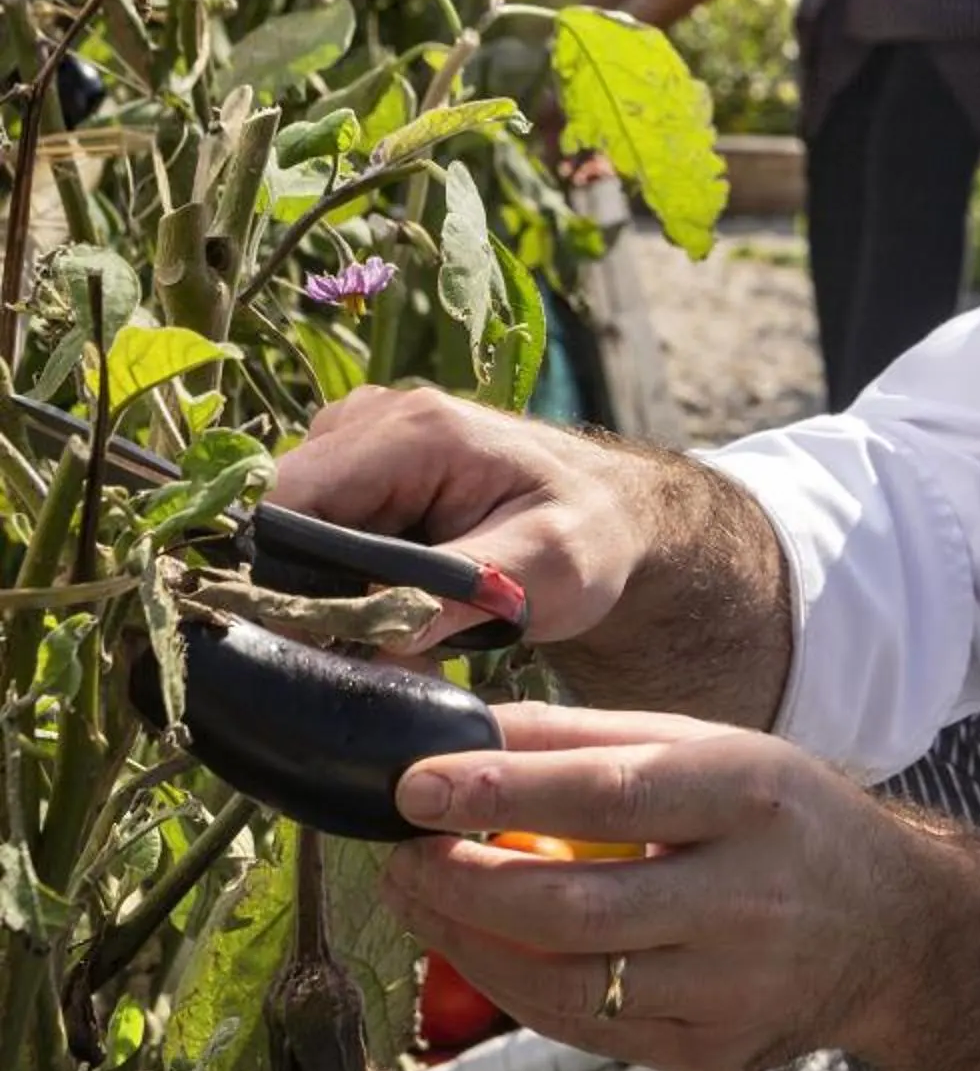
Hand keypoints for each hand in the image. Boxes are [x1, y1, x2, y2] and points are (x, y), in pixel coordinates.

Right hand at [269, 388, 654, 654]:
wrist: (611, 517)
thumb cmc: (587, 535)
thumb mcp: (542, 570)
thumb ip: (459, 595)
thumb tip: (375, 639)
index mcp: (415, 430)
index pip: (292, 497)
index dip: (277, 575)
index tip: (303, 641)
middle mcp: (376, 419)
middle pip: (280, 511)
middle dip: (299, 588)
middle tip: (352, 651)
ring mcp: (363, 439)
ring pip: (291, 524)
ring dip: (321, 585)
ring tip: (382, 630)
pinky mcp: (362, 470)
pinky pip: (314, 526)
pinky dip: (335, 574)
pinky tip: (383, 605)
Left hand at [383, 703, 920, 1070]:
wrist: (892, 925)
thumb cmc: (780, 814)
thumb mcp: (709, 746)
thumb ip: (587, 736)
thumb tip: (465, 730)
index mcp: (750, 796)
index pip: (608, 795)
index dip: (501, 794)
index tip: (414, 786)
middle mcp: (747, 899)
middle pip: (575, 908)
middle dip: (462, 883)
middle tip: (397, 851)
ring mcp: (731, 992)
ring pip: (569, 986)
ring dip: (471, 944)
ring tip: (418, 898)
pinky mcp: (712, 1056)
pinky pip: (589, 1030)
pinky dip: (518, 991)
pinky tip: (479, 948)